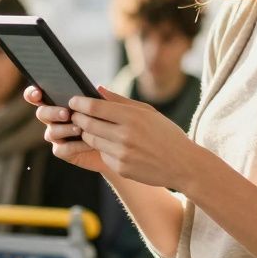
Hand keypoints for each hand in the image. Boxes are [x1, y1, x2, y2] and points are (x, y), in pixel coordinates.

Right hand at [24, 85, 106, 173]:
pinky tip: (88, 143)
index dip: (33, 94)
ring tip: (80, 128)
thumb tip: (98, 87)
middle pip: (41, 113)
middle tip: (66, 113)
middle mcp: (54, 118)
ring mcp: (57, 136)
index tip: (38, 93)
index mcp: (60, 102)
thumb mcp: (109, 107)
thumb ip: (103, 98)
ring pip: (50, 132)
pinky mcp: (64, 151)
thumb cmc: (110, 121)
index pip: (39, 96)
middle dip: (51, 112)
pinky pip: (61, 149)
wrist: (117, 146)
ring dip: (64, 129)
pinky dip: (74, 146)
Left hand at [68, 87, 203, 189]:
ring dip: (88, 133)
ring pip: (92, 140)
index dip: (80, 103)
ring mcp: (122, 154)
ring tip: (91, 128)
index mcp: (133, 117)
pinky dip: (102, 148)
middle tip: (76, 115)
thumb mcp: (148, 112)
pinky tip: (111, 145)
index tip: (73, 101)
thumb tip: (97, 88)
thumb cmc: (166, 134)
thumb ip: (120, 100)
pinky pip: (102, 155)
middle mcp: (125, 136)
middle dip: (78, 118)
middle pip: (88, 124)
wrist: (183, 165)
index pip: (95, 108)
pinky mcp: (121, 169)